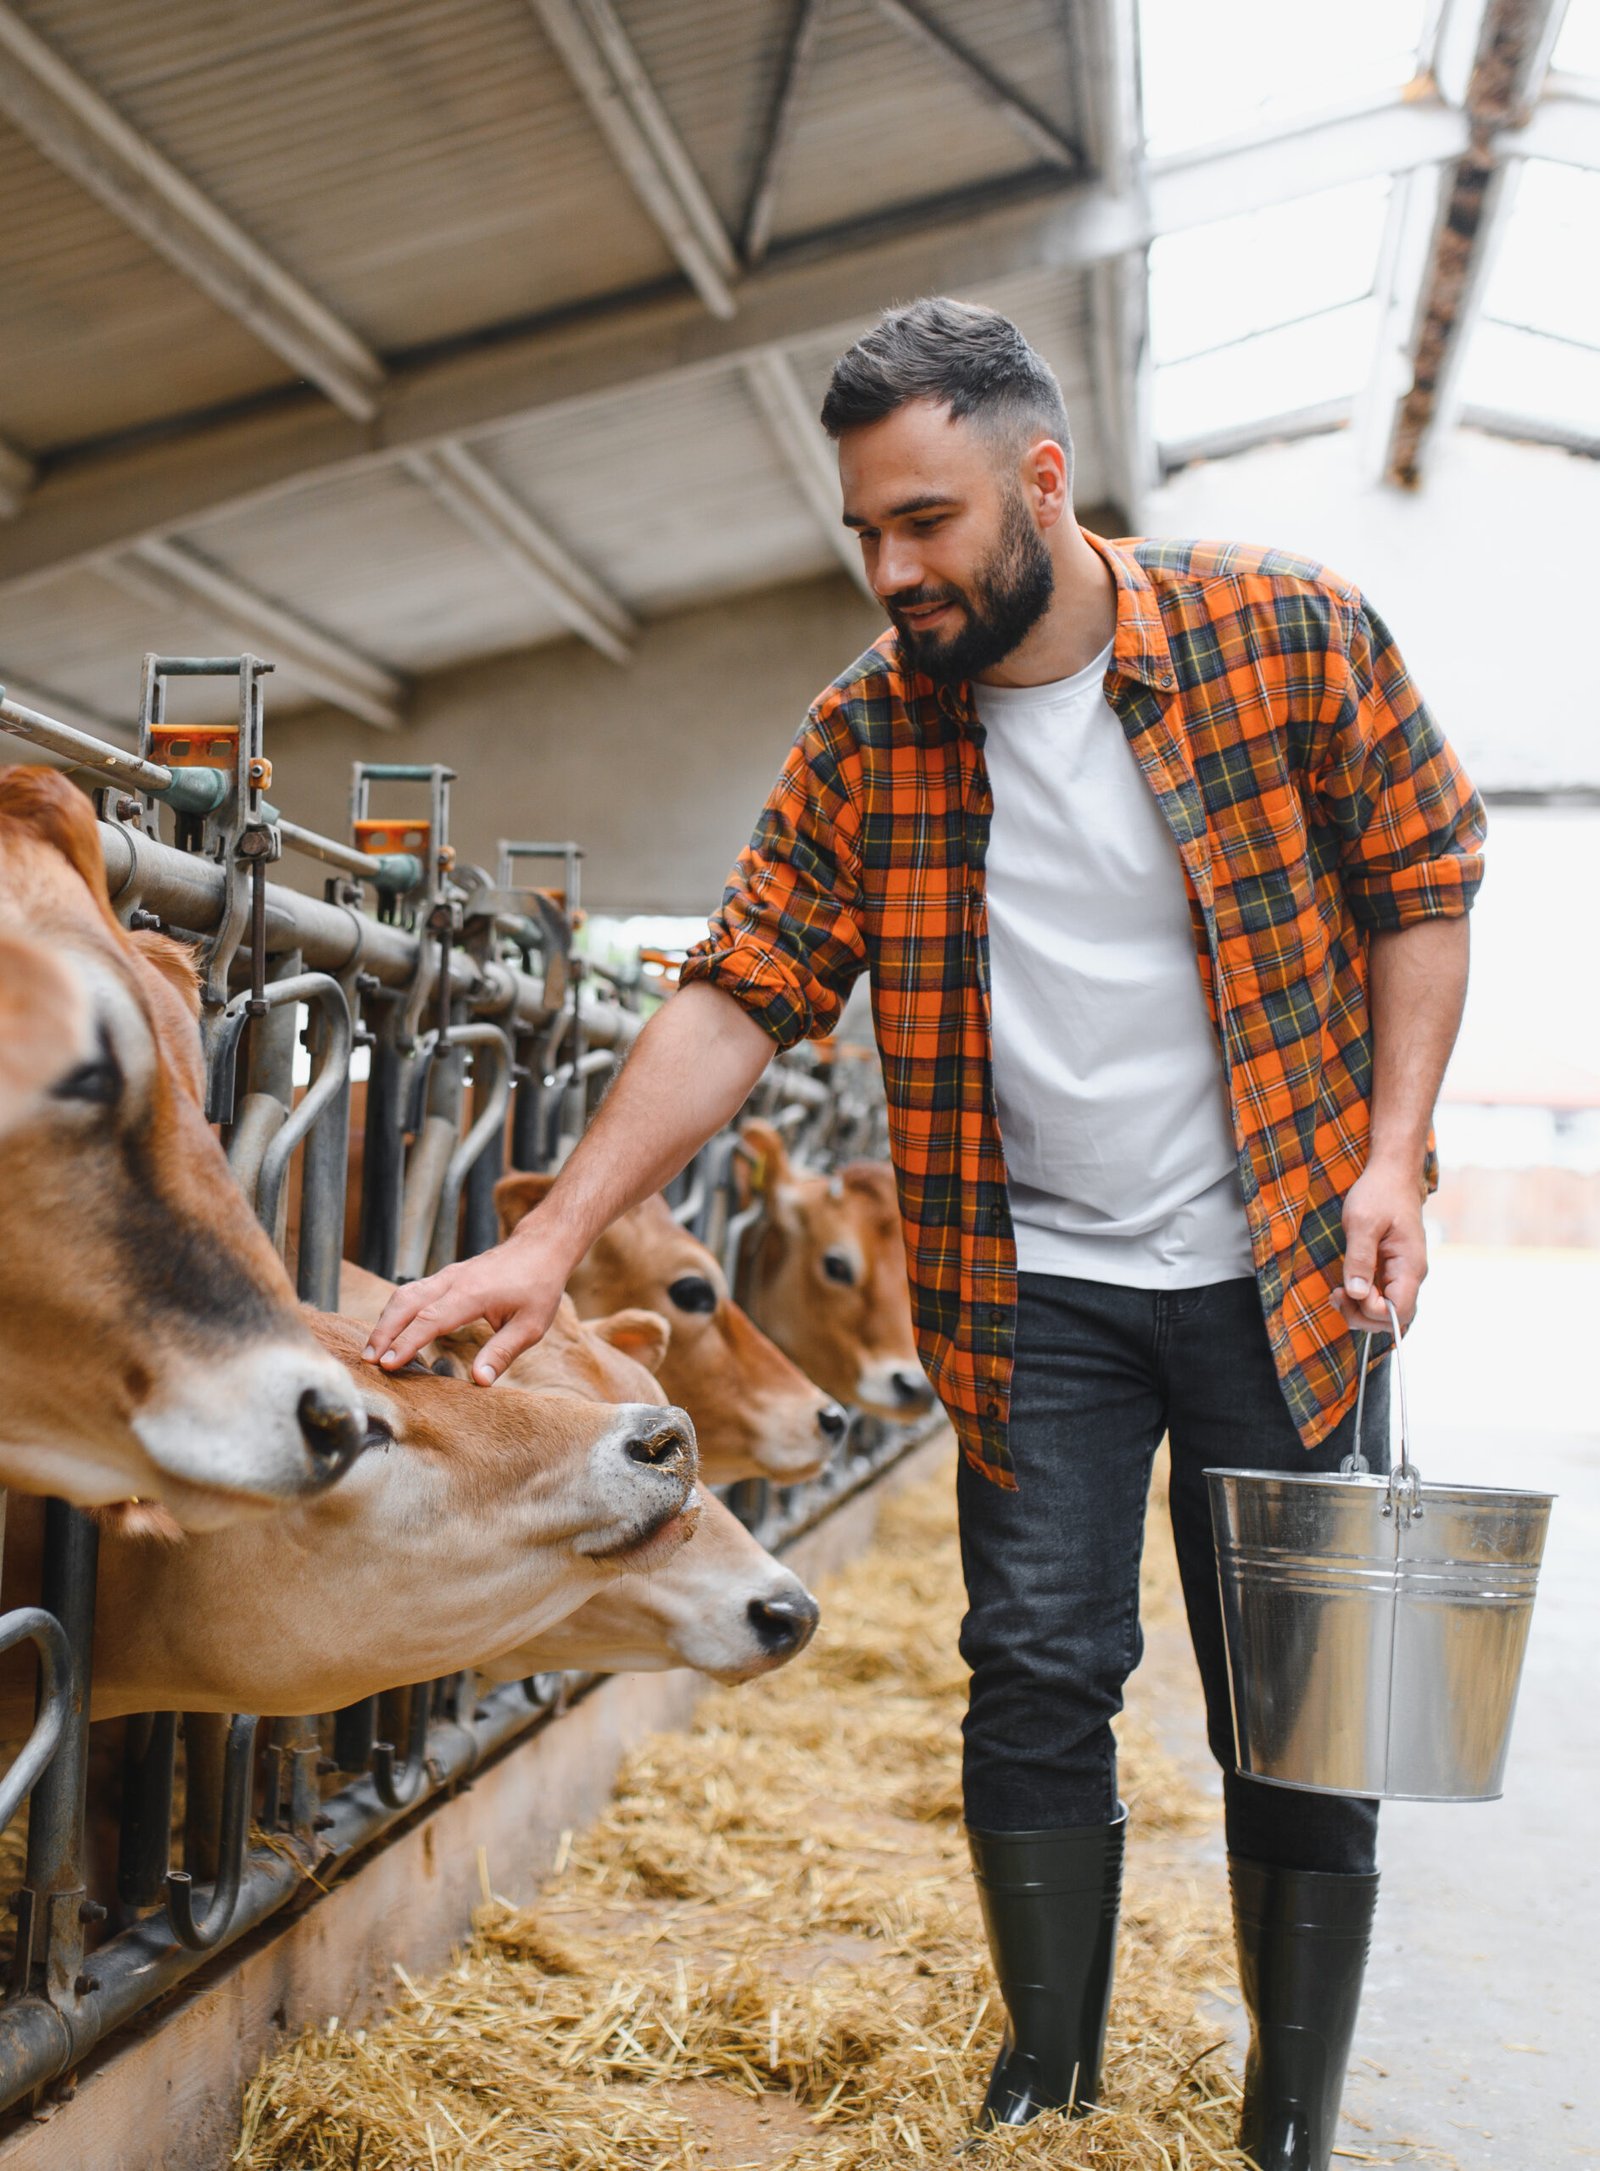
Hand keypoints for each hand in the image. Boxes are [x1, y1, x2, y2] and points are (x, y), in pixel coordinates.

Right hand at [361, 1237, 565, 1384]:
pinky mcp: (446, 1277)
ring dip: (386, 1321)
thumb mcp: (530, 1326)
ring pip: (405, 1294)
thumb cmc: (538, 1286)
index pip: (430, 1320)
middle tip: (368, 1361)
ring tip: (373, 1350)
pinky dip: (397, 1311)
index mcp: (472, 1294)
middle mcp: (453, 1281)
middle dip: (383, 1332)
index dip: (406, 1343)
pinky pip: (413, 1291)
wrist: (540, 1248)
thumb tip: (479, 1381)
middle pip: (406, 1303)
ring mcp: (447, 1276)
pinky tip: (391, 1331)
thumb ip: (502, 1352)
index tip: (387, 1364)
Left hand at [1335, 1161, 1426, 1338]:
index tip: (1348, 1291)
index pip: (1400, 1311)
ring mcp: (1402, 1274)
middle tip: (1335, 1296)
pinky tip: (1343, 1290)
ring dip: (1360, 1311)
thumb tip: (1356, 1293)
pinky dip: (1361, 1301)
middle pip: (1393, 1319)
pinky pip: (1381, 1298)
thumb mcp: (1362, 1222)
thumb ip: (1360, 1258)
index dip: (1372, 1311)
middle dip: (1362, 1316)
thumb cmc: (1379, 1194)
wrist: (1392, 1175)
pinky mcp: (1392, 1271)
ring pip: (1386, 1312)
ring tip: (1336, 1294)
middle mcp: (1411, 1275)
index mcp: (1410, 1265)